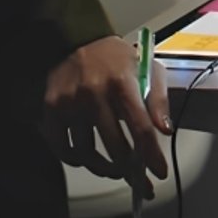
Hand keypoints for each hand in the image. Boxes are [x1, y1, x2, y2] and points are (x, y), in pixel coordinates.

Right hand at [41, 36, 168, 200]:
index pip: (140, 128)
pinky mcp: (52, 108)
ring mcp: (71, 102)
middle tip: (137, 179)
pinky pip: (62, 147)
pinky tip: (86, 158)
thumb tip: (165, 130)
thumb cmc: (116, 58)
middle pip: (115, 146)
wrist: (77, 39)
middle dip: (130, 169)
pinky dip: (75, 159)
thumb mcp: (147, 68)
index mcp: (123, 82)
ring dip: (103, 168)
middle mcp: (95, 93)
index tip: (158, 172)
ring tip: (114, 169)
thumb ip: (158, 99)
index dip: (151, 155)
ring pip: (87, 152)